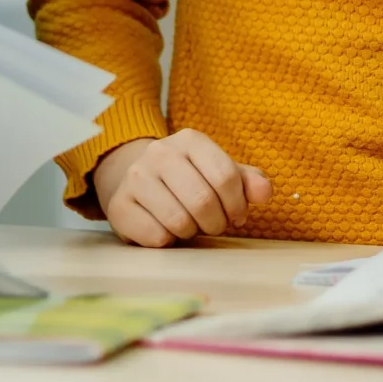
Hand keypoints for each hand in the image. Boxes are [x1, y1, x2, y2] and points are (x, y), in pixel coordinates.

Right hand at [92, 130, 272, 246]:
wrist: (138, 180)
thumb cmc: (189, 179)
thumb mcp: (220, 173)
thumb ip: (247, 181)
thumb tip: (264, 192)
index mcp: (190, 140)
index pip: (225, 177)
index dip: (237, 205)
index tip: (236, 216)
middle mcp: (159, 153)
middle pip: (203, 200)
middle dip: (216, 222)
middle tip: (214, 225)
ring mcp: (135, 178)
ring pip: (179, 221)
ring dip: (192, 232)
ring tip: (190, 225)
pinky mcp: (118, 206)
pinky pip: (156, 236)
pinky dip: (168, 241)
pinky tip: (166, 230)